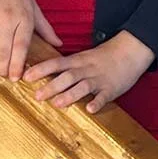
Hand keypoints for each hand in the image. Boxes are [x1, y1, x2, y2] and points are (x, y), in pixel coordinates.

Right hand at [0, 0, 62, 79]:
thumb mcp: (34, 5)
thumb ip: (45, 28)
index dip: (18, 65)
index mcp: (25, 17)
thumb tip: (59, 44)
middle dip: (3, 69)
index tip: (16, 78)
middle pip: (3, 51)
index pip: (21, 47)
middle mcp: (7, 18)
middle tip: (4, 76)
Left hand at [24, 31, 154, 113]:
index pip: (56, 64)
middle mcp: (86, 69)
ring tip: (57, 104)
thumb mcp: (84, 57)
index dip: (41, 70)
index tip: (26, 76)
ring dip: (70, 95)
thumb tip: (42, 73)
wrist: (131, 49)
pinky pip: (104, 96)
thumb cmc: (104, 56)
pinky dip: (97, 102)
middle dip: (52, 86)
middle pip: (67, 76)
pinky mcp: (111, 88)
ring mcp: (99, 79)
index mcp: (78, 61)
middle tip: (37, 96)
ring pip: (83, 86)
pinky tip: (90, 109)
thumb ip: (66, 65)